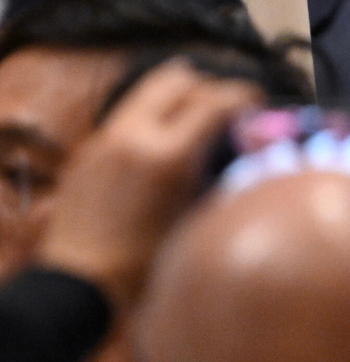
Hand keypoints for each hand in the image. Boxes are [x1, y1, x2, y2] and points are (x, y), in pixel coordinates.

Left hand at [36, 61, 260, 309]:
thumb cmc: (147, 262)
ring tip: (195, 117)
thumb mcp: (198, 219)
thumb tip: (245, 150)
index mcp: (168, 155)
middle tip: (226, 106)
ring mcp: (105, 139)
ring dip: (176, 97)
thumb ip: (220, 176)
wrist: (81, 283)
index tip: (257, 101)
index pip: (215, 100)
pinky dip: (153, 118)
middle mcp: (134, 136)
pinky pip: (127, 115)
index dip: (244, 94)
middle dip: (208, 85)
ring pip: (147, 91)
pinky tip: (164, 144)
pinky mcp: (88, 150)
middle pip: (177, 78)